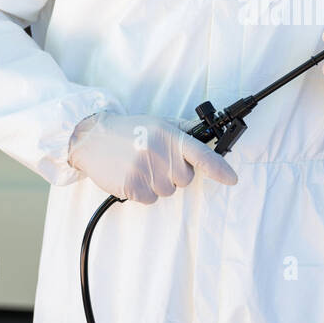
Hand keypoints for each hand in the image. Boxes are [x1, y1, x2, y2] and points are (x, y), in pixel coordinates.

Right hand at [67, 112, 237, 203]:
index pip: (201, 155)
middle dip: (175, 173)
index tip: (232, 178)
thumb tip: (208, 136)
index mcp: (169, 135)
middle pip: (185, 179)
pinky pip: (151, 199)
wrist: (92, 138)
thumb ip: (183, 131)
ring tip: (140, 165)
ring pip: (168, 191)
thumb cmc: (128, 130)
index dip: (219, 169)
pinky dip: (143, 192)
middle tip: (155, 159)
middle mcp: (160, 153)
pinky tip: (132, 175)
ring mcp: (146, 171)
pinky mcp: (132, 187)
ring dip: (157, 183)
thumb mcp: (158, 123)